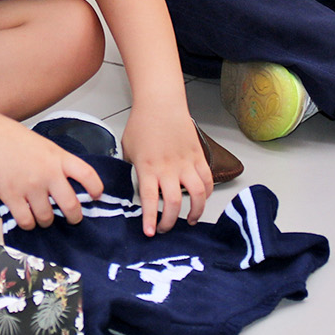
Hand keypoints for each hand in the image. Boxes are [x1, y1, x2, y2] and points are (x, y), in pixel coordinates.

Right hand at [0, 128, 104, 230]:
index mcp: (59, 157)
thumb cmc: (12, 138)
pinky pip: (26, 221)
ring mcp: (31, 186)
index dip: (96, 189)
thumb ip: (57, 162)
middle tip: (72, 218)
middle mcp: (48, 173)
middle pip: (71, 206)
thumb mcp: (44, 145)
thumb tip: (67, 183)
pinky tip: (27, 219)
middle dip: (74, 217)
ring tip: (43, 217)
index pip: (88, 175)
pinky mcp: (12, 196)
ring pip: (47, 218)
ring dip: (46, 221)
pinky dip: (28, 224)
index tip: (96, 196)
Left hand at [122, 108, 210, 235]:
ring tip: (190, 220)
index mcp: (147, 167)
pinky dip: (206, 193)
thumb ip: (132, 169)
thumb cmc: (142, 123)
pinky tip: (201, 200)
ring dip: (196, 211)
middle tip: (166, 229)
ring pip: (197, 194)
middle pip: (174, 202)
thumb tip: (133, 184)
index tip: (150, 232)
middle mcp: (168, 167)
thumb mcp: (128, 148)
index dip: (150, 219)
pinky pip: (207, 180)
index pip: (150, 200)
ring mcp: (186, 162)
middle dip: (170, 222)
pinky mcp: (198, 156)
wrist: (160, 103)